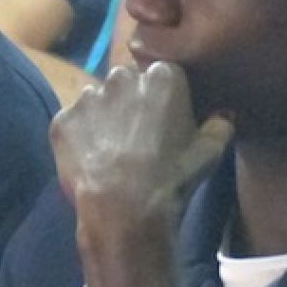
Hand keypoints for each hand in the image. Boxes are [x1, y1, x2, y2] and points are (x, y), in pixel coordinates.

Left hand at [50, 63, 231, 238]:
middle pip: (126, 84)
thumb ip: (219, 125)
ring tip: (112, 151)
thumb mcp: (209, 153)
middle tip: (136, 137)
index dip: (163, 100)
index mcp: (162, 77)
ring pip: (97, 101)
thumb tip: (224, 115)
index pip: (162, 77)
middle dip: (130, 103)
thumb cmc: (172, 178)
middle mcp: (121, 77)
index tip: (164, 123)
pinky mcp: (62, 120)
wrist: (124, 208)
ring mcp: (87, 97)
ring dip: (103, 118)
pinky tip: (91, 160)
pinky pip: (73, 123)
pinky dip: (80, 137)